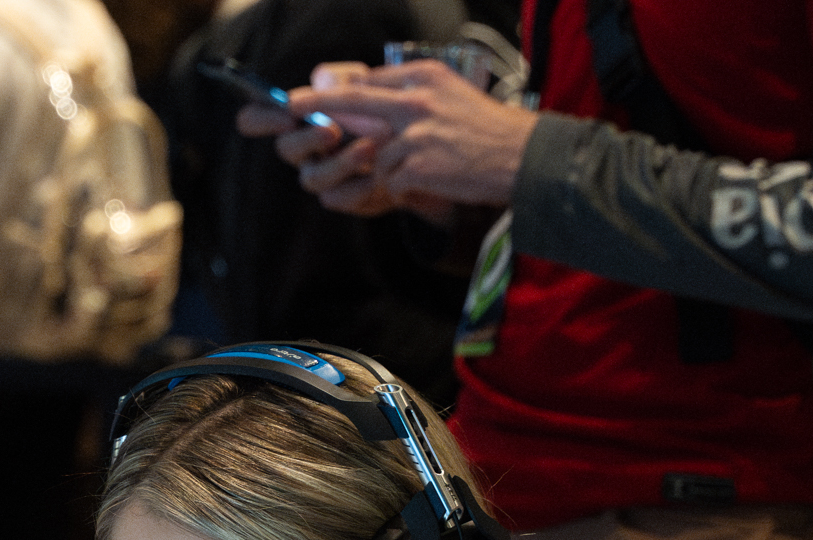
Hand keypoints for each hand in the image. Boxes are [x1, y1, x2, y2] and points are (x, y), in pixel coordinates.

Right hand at [232, 63, 406, 217]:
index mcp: (297, 119)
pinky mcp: (343, 197)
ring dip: (339, 163)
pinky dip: (358, 186)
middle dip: (307, 138)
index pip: (257, 119)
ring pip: (311, 179)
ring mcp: (321, 176)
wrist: (414, 146)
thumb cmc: (382, 110)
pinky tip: (378, 174)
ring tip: (368, 148)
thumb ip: (347, 78)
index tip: (284, 110)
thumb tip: (322, 79)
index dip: (260, 118)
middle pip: (286, 149)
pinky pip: (338, 199)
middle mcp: (303, 151)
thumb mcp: (369, 85)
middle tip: (332, 129)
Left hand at [294, 60, 539, 209]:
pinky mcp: (417, 164)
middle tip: (290, 106)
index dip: (339, 90)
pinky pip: (389, 180)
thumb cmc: (488, 130)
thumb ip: (411, 94)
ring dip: (385, 168)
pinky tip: (424, 185)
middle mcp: (416, 99)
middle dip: (317, 103)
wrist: (522, 158)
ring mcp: (414, 133)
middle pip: (352, 101)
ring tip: (417, 171)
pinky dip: (400, 188)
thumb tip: (369, 93)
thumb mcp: (452, 94)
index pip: (370, 80)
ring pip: (373, 153)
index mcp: (424, 77)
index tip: (312, 94)